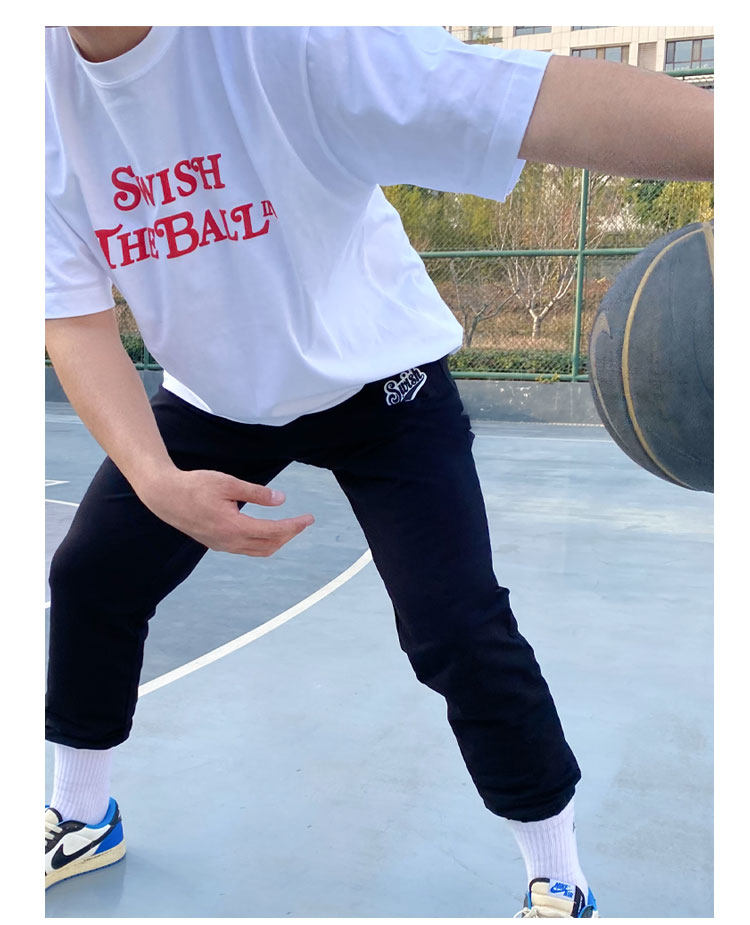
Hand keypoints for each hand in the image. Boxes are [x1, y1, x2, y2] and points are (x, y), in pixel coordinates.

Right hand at [137, 467, 313, 556]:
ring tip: (289, 528)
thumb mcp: (228, 483)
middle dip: (289, 534)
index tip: (309, 519)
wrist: (165, 496)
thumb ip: (256, 493)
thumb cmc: (195, 486)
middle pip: (269, 545)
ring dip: (277, 541)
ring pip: (258, 550)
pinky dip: (262, 543)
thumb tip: (281, 500)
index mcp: (234, 527)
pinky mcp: (216, 544)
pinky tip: (266, 531)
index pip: (273, 531)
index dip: (294, 526)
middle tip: (303, 522)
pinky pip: (246, 549)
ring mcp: (222, 545)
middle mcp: (229, 542)